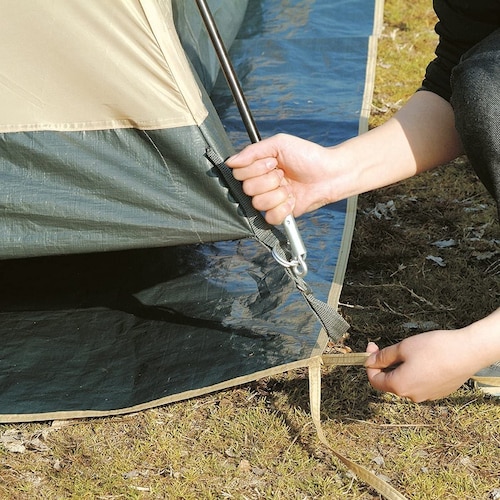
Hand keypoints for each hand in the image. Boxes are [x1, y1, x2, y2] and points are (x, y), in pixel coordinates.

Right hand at [226, 134, 335, 224]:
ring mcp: (270, 200)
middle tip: (283, 174)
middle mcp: (261, 184)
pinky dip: (282, 208)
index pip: (239, 173)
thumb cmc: (307, 156)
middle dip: (268, 180)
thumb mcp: (279, 144)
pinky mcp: (280, 214)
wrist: (330, 173)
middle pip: (247, 189)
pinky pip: (270, 217)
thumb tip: (230, 162)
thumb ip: (253, 151)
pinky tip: (292, 200)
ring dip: (277, 194)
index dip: (254, 169)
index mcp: (258, 167)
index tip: (272, 162)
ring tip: (289, 187)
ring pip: (258, 203)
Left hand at [364, 329, 482, 401]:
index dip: (370, 364)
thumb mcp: (403, 347)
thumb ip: (383, 356)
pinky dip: (414, 371)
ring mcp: (427, 395)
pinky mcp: (438, 392)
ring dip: (399, 367)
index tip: (371, 348)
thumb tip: (370, 361)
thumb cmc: (435, 349)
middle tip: (384, 347)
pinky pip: (419, 382)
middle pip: (389, 381)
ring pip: (405, 382)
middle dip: (384, 364)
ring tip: (407, 351)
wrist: (468, 352)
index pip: (374, 380)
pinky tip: (422, 358)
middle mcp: (412, 395)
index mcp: (400, 386)